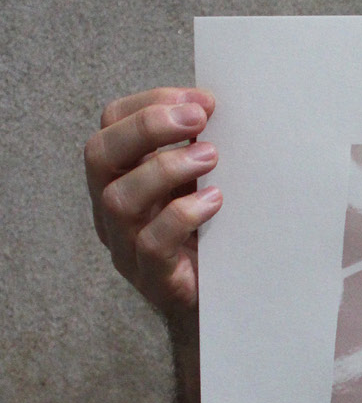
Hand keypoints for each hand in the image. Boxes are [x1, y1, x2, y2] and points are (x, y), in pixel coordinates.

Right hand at [84, 87, 220, 326]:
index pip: (111, 124)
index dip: (151, 103)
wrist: (220, 302)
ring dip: (166, 168)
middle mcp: (109, 208)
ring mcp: (125, 245)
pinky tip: (214, 202)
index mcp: (118, 175)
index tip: (201, 101)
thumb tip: (211, 105)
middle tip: (198, 119)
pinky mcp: (152, 278)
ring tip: (210, 157)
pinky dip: (183, 216)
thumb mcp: (197, 182)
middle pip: (100, 155)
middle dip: (147, 127)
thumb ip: (195, 147)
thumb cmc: (207, 233)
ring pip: (119, 199)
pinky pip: (152, 244)